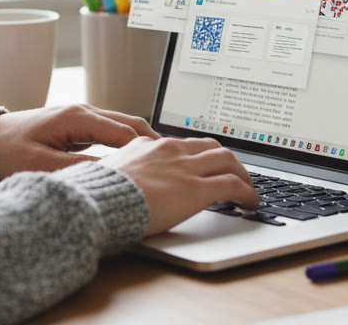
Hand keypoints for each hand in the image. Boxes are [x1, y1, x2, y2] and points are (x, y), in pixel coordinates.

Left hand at [0, 104, 157, 178]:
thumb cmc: (8, 150)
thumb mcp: (42, 164)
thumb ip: (78, 169)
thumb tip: (111, 174)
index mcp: (78, 117)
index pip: (124, 133)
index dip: (147, 152)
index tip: (165, 168)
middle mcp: (84, 110)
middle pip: (131, 123)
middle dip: (153, 142)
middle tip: (174, 162)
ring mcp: (82, 115)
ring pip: (123, 124)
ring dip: (142, 141)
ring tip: (162, 162)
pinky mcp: (78, 123)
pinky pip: (111, 130)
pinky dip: (128, 141)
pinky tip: (136, 158)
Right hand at [100, 136, 259, 234]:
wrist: (97, 203)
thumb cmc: (97, 195)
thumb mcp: (112, 170)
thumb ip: (127, 165)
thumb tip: (129, 171)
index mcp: (151, 146)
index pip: (187, 144)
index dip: (203, 155)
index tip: (208, 165)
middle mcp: (171, 150)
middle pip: (212, 146)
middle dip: (228, 160)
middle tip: (235, 174)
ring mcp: (185, 168)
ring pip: (227, 161)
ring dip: (242, 174)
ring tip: (247, 189)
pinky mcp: (195, 189)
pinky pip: (232, 185)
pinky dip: (247, 192)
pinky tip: (251, 202)